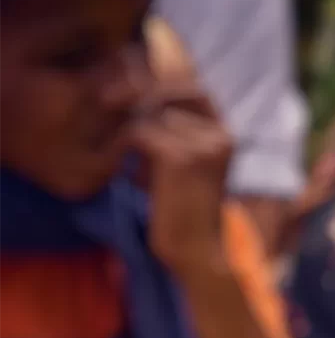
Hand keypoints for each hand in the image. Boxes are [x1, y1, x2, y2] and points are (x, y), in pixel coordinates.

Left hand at [130, 87, 233, 281]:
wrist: (196, 251)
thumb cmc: (182, 210)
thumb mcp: (184, 164)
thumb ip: (172, 131)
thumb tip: (138, 94)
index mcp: (226, 135)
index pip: (194, 89)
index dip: (160, 86)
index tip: (129, 93)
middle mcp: (221, 135)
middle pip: (168, 94)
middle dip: (135, 95)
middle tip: (104, 102)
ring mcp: (204, 145)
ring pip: (150, 116)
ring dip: (130, 135)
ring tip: (130, 164)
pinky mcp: (181, 159)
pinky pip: (140, 134)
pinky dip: (125, 149)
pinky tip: (129, 175)